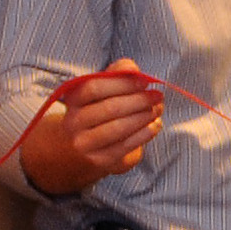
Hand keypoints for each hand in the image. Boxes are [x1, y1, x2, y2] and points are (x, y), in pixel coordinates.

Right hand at [20, 59, 162, 195]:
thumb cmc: (97, 111)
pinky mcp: (100, 160)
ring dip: (143, 117)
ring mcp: (85, 143)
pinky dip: (144, 134)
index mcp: (73, 99)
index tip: (144, 81)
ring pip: (118, 128)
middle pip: (109, 108)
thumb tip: (133, 68)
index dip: (122, 83)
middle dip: (138, 101)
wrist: (79, 148)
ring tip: (158, 109)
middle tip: (157, 96)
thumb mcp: (101, 90)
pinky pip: (125, 146)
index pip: (94, 87)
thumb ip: (116, 74)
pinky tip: (155, 125)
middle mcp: (74, 121)